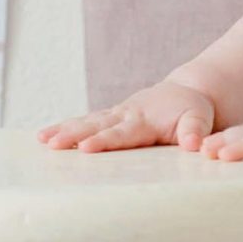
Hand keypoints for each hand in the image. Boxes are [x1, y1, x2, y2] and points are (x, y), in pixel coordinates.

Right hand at [35, 79, 217, 151]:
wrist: (184, 93)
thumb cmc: (192, 111)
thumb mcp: (199, 119)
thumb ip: (195, 130)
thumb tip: (194, 144)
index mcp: (145, 120)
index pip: (122, 133)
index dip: (104, 141)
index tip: (85, 148)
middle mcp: (125, 115)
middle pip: (96, 126)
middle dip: (73, 135)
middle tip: (52, 143)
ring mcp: (115, 114)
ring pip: (86, 122)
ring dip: (63, 130)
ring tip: (42, 140)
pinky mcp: (109, 117)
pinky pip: (85, 121)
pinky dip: (65, 127)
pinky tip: (45, 137)